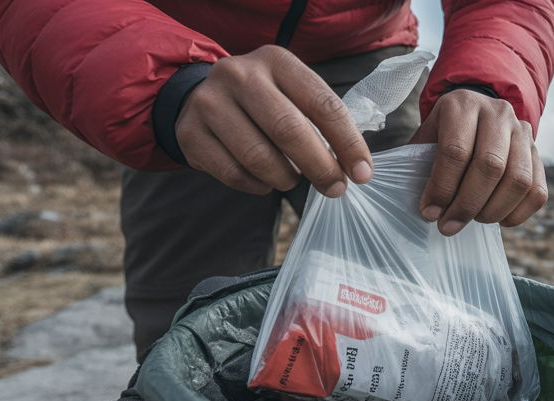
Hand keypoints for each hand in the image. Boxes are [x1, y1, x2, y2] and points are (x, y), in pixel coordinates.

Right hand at [175, 45, 371, 196]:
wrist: (199, 96)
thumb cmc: (262, 101)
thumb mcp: (290, 91)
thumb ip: (320, 118)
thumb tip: (356, 165)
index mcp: (276, 60)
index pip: (323, 104)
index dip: (348, 143)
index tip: (363, 172)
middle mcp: (240, 75)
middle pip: (290, 130)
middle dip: (321, 167)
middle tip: (335, 187)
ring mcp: (210, 102)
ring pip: (260, 157)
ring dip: (286, 179)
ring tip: (292, 179)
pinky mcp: (190, 133)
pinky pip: (234, 174)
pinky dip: (257, 186)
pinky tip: (264, 181)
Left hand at [410, 89, 546, 235]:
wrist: (478, 111)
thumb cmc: (445, 132)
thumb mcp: (427, 137)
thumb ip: (420, 163)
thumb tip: (418, 205)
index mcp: (463, 105)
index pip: (456, 151)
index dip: (442, 188)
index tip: (429, 213)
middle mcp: (499, 114)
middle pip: (490, 166)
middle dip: (467, 204)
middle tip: (448, 225)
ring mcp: (524, 133)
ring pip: (519, 180)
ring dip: (493, 210)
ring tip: (472, 220)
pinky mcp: (538, 153)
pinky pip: (538, 191)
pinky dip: (518, 213)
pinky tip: (498, 219)